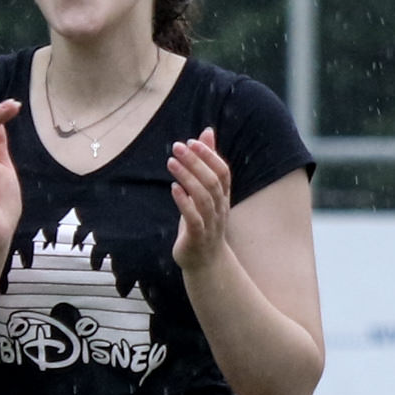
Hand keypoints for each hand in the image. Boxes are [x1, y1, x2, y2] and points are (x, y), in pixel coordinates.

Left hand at [165, 130, 232, 271]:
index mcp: (223, 197)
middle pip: (213, 182)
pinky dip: (184, 202)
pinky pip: (194, 218)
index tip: (192, 141)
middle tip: (178, 146)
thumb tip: (207, 132)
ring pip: (203, 198)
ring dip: (188, 178)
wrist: (205, 262)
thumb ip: (205, 162)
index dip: (210, 156)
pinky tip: (173, 188)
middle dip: (196, 162)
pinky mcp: (197, 237)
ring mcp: (210, 223)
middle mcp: (220, 208)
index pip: (223, 172)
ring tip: (171, 162)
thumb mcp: (204, 192)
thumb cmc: (203, 222)